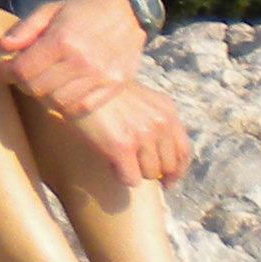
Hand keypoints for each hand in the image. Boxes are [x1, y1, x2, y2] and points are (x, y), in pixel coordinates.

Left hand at [0, 0, 145, 121]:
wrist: (128, 14)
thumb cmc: (83, 10)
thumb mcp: (50, 9)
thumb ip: (25, 28)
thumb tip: (1, 47)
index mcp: (62, 40)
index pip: (23, 69)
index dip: (4, 73)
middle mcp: (82, 62)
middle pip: (37, 89)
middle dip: (22, 83)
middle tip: (21, 75)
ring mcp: (100, 77)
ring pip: (58, 102)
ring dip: (43, 96)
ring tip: (41, 83)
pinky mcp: (113, 87)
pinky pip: (82, 109)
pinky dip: (66, 107)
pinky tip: (61, 93)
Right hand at [55, 74, 191, 187]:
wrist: (76, 81)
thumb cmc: (104, 92)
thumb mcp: (140, 100)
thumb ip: (155, 121)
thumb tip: (160, 155)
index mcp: (167, 112)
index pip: (184, 152)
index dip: (176, 171)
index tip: (166, 180)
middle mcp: (159, 124)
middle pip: (167, 167)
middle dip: (151, 170)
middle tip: (133, 165)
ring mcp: (142, 136)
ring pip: (148, 174)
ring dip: (133, 170)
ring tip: (117, 158)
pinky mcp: (122, 147)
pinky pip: (130, 179)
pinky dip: (120, 175)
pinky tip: (110, 163)